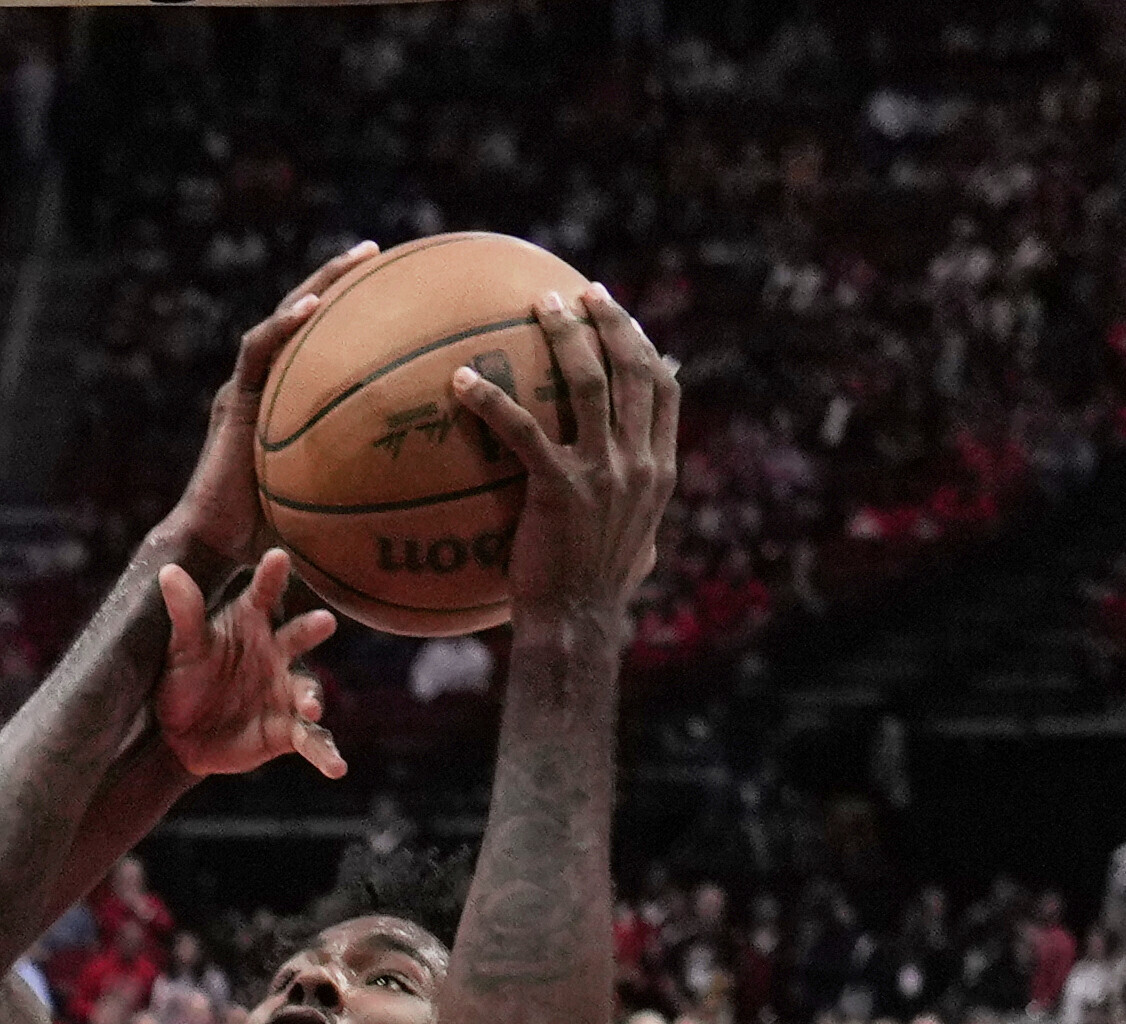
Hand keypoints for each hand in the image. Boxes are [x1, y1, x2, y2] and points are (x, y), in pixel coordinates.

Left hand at [149, 549, 344, 780]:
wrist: (180, 737)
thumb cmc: (184, 680)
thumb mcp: (181, 647)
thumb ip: (184, 612)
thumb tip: (168, 572)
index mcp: (251, 623)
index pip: (263, 594)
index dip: (271, 576)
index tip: (277, 557)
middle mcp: (276, 653)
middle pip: (298, 637)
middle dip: (311, 629)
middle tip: (324, 621)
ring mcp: (285, 692)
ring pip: (307, 689)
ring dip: (312, 696)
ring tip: (311, 705)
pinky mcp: (288, 732)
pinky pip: (311, 740)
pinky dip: (325, 753)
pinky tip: (337, 768)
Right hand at [160, 244, 382, 566]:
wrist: (213, 545)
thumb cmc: (269, 535)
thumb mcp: (326, 502)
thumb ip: (360, 483)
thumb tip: (422, 492)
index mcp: (283, 400)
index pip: (316, 343)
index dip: (348, 312)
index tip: (389, 288)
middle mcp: (263, 386)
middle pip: (300, 316)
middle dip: (337, 280)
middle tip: (376, 251)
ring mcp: (245, 389)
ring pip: (281, 320)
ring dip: (318, 285)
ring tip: (357, 259)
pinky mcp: (232, 400)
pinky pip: (258, 350)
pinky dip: (283, 324)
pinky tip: (313, 307)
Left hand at [453, 284, 680, 637]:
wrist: (577, 628)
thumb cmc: (592, 593)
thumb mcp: (631, 542)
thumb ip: (634, 501)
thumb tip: (632, 479)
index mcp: (659, 471)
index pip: (665, 389)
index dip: (643, 343)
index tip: (618, 314)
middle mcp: (639, 463)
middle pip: (630, 369)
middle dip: (606, 320)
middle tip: (576, 292)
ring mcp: (603, 474)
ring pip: (587, 382)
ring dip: (563, 335)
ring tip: (536, 306)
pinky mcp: (559, 489)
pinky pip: (522, 429)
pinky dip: (491, 399)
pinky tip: (460, 381)